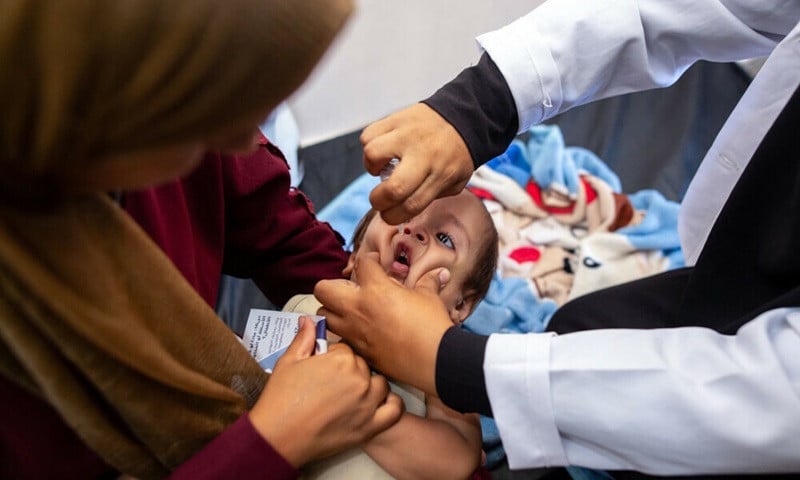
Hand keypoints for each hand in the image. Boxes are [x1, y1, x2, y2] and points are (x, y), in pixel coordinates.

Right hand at [249, 316, 402, 467]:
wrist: (279, 435)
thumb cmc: (281, 398)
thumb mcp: (289, 361)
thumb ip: (304, 338)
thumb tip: (308, 320)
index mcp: (341, 360)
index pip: (347, 350)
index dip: (334, 358)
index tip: (324, 367)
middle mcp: (359, 379)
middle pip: (364, 367)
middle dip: (351, 372)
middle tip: (333, 384)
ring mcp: (367, 403)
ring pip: (381, 384)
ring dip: (370, 386)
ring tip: (352, 393)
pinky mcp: (370, 427)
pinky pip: (394, 410)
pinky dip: (391, 405)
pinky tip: (378, 403)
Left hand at [315, 252, 452, 395]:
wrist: (434, 361)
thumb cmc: (431, 325)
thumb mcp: (429, 298)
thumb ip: (427, 282)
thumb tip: (438, 273)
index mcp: (375, 289)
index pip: (361, 263)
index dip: (369, 259)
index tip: (375, 263)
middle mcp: (357, 308)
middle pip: (322, 289)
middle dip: (332, 285)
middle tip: (350, 289)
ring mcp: (354, 331)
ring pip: (324, 315)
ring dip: (333, 310)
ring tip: (350, 310)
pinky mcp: (358, 350)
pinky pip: (339, 337)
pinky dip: (345, 332)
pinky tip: (361, 331)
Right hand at [361, 103, 473, 224]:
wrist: (465, 117)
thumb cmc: (457, 154)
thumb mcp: (455, 183)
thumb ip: (431, 197)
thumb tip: (403, 208)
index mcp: (440, 175)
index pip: (410, 206)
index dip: (392, 217)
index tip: (388, 215)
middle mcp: (423, 155)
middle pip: (393, 188)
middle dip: (378, 201)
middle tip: (380, 197)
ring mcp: (407, 134)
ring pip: (373, 154)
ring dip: (371, 166)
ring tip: (382, 165)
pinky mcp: (396, 119)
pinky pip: (369, 135)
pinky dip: (369, 145)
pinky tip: (383, 148)